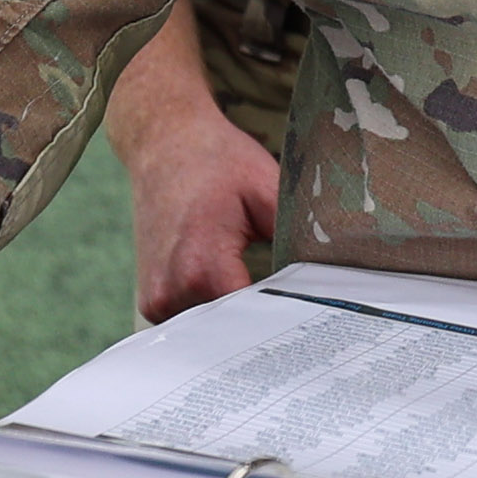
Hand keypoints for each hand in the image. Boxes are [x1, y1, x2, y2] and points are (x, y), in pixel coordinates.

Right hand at [108, 16, 283, 321]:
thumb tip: (325, 277)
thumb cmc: (218, 162)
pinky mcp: (151, 299)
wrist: (165, 144)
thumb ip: (294, 237)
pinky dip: (214, 315)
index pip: (251, 321)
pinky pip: (191, 322)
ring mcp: (155, 299)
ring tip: (263, 302)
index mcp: (202, 265)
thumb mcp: (267, 189)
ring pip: (211, 332)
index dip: (284, 321)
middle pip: (231, 332)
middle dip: (263, 326)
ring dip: (236, 322)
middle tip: (298, 317)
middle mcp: (172, 289)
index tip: (311, 319)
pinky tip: (234, 297)